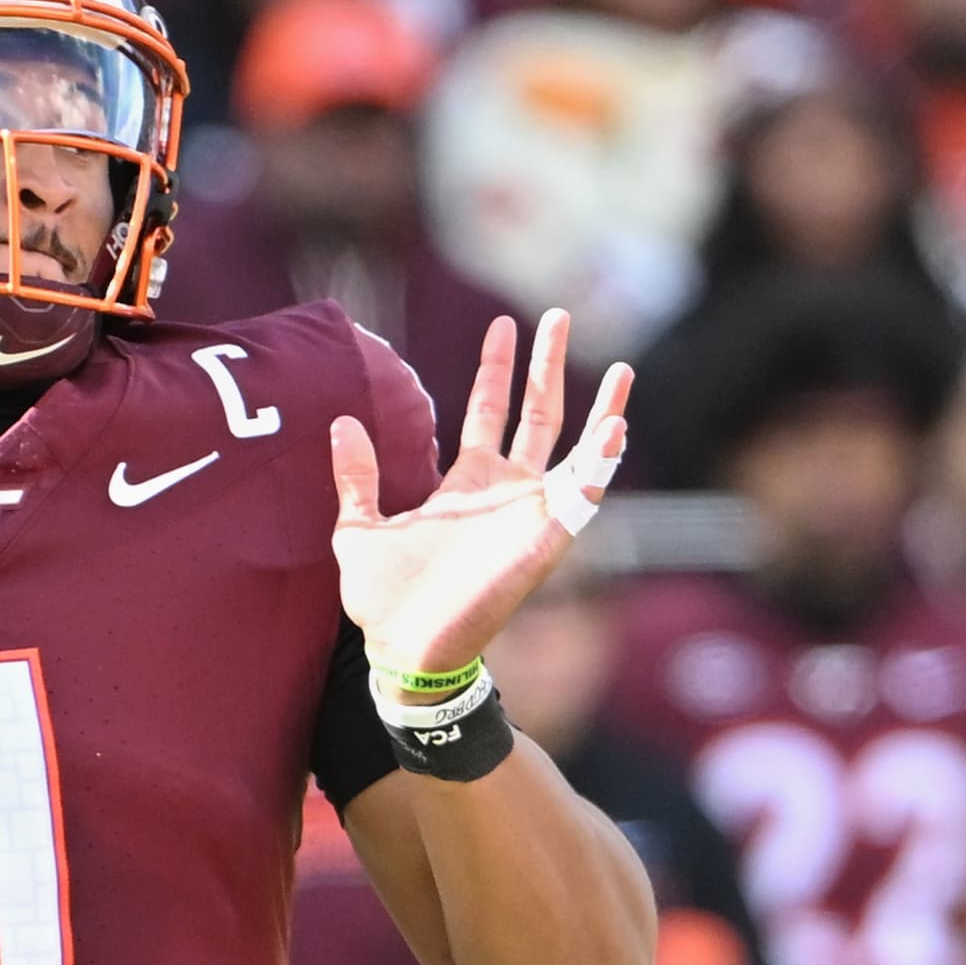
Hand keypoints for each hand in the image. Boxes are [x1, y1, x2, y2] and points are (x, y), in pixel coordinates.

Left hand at [330, 309, 629, 682]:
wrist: (403, 649)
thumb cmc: (383, 598)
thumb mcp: (358, 526)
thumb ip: (356, 476)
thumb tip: (342, 421)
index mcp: (465, 483)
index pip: (488, 410)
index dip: (496, 369)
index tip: (503, 325)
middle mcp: (505, 492)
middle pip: (538, 414)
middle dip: (549, 366)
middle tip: (560, 315)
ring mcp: (530, 514)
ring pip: (576, 451)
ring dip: (602, 411)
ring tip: (623, 369)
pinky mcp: (545, 540)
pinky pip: (582, 498)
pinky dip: (601, 465)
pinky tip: (616, 429)